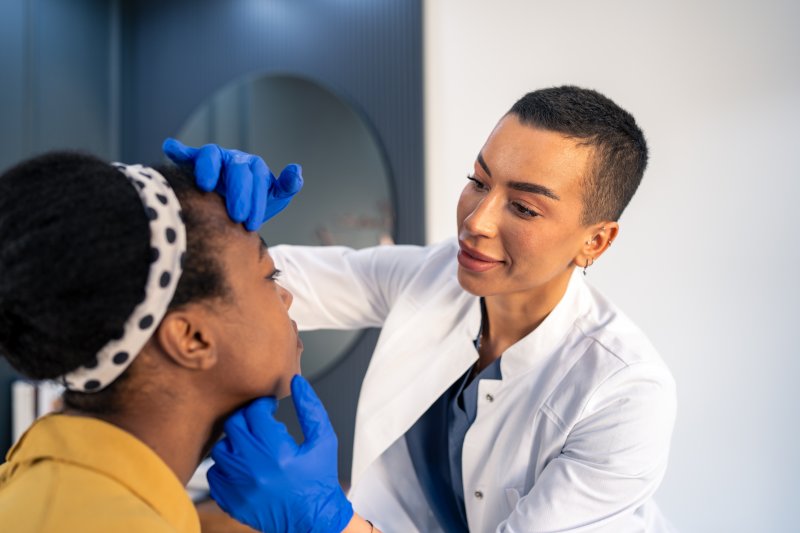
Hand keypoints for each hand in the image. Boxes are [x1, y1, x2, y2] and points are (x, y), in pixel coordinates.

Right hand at [162, 138, 302, 230]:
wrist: (233, 212)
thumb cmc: (254, 203)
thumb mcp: (274, 197)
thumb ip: (286, 186)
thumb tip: (296, 171)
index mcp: (253, 168)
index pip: (256, 179)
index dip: (255, 201)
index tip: (252, 224)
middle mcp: (234, 160)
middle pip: (237, 170)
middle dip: (238, 192)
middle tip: (237, 216)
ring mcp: (215, 160)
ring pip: (212, 155)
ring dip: (208, 168)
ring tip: (206, 185)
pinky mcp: (195, 163)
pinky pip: (187, 154)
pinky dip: (178, 150)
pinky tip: (170, 148)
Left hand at [208, 375, 352, 532]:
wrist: (313, 520)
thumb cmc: (319, 479)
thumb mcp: (324, 440)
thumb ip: (311, 408)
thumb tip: (297, 382)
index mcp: (278, 452)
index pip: (256, 412)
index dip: (263, 405)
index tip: (270, 409)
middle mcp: (255, 469)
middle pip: (234, 426)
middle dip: (247, 419)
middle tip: (259, 423)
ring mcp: (240, 487)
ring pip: (221, 450)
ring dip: (235, 443)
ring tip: (252, 446)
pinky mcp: (231, 501)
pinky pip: (214, 474)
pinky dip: (226, 467)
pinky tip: (244, 466)